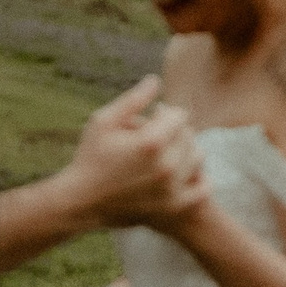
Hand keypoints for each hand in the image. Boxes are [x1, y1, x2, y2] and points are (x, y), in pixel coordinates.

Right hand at [63, 77, 208, 229]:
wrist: (82, 202)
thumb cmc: (90, 157)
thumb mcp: (103, 121)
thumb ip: (133, 99)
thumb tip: (156, 80)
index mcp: (150, 142)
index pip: (179, 115)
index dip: (164, 113)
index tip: (152, 118)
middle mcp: (166, 166)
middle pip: (189, 135)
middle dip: (174, 131)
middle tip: (155, 136)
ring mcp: (172, 189)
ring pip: (198, 157)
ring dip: (185, 151)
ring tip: (165, 153)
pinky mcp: (174, 207)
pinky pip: (203, 187)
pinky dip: (197, 178)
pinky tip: (180, 174)